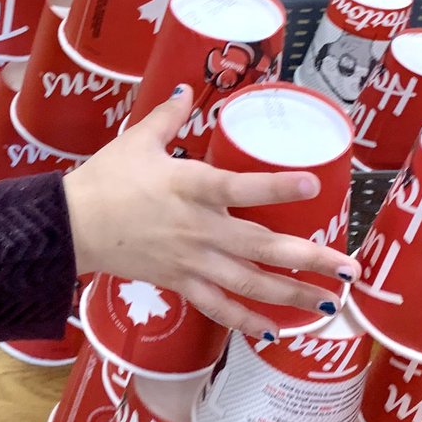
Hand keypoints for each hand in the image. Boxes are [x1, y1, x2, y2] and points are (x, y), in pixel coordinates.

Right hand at [62, 87, 359, 338]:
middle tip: (350, 268)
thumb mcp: (137, 140)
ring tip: (329, 302)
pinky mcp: (180, 283)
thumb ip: (169, 116)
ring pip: (249, 284)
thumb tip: (186, 90)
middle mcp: (199, 228)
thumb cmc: (104, 180)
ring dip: (292, 295)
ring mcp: (192, 261)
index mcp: (191, 186)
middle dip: (311, 259)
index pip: (240, 187)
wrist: (71, 226)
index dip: (277, 187)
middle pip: (262, 247)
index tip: (314, 184)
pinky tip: (275, 331)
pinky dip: (247, 321)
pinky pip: (219, 308)